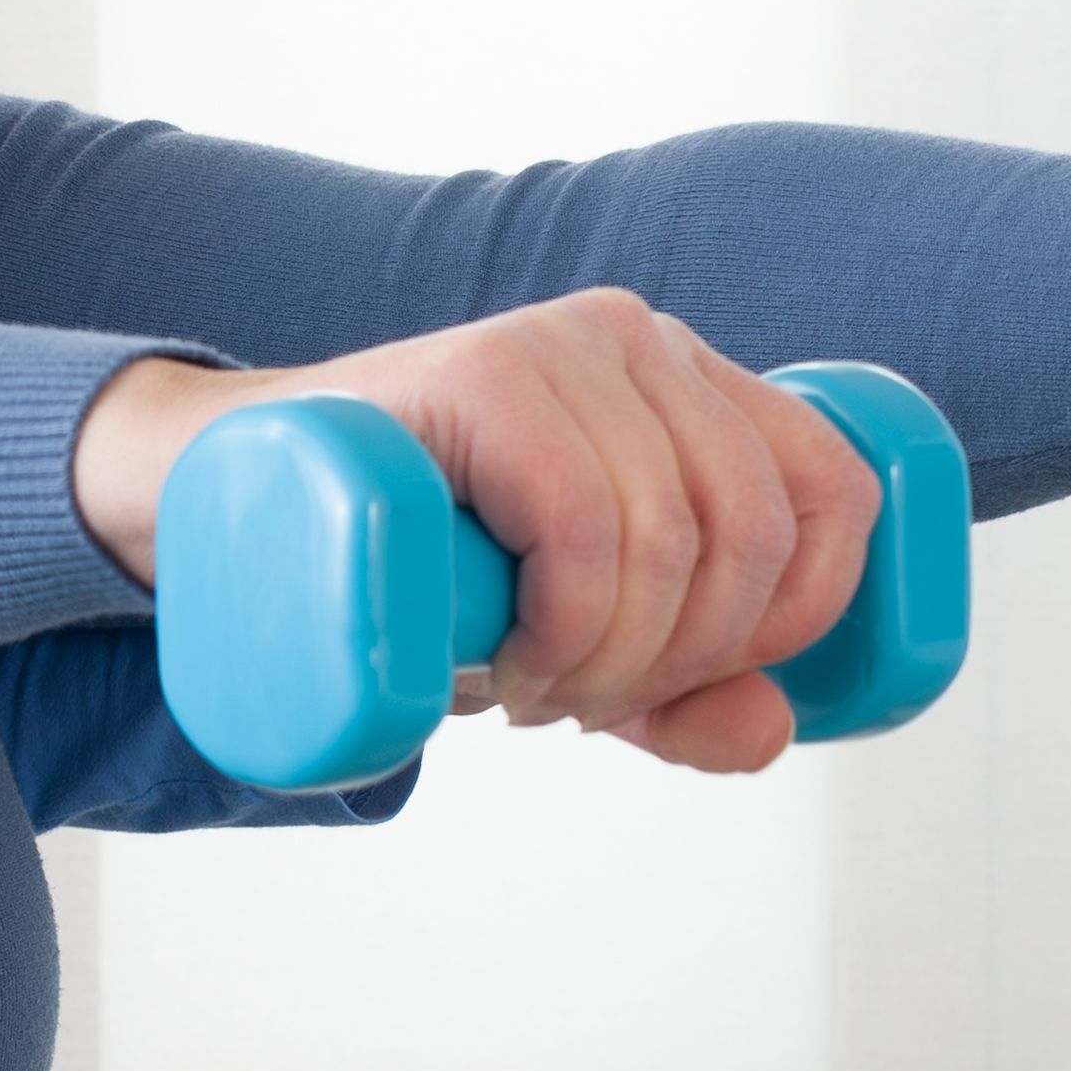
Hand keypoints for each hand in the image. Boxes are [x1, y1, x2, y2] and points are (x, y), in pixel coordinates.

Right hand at [70, 290, 874, 775]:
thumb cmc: (410, 556)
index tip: (700, 685)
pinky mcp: (483, 372)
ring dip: (608, 664)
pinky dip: (564, 628)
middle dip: (679, 663)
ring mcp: (562, 344)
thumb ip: (676, 688)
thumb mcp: (565, 632)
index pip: (836, 490)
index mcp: (693, 383)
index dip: (802, 618)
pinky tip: (509, 665)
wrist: (234, 491)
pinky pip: (582, 521)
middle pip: (754, 531)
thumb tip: (774, 730)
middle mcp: (643, 340)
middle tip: (578, 705)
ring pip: (670, 538)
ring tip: (525, 693)